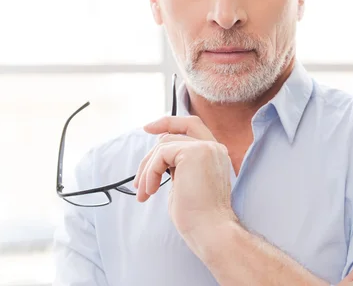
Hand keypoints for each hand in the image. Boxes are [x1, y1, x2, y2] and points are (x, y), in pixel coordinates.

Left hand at [133, 116, 235, 245]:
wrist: (210, 229)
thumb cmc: (198, 216)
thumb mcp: (185, 184)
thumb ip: (178, 166)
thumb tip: (159, 157)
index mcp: (215, 155)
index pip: (193, 127)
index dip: (171, 123)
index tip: (149, 128)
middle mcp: (214, 147)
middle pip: (180, 128)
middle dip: (155, 141)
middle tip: (138, 174)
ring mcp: (207, 148)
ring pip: (165, 143)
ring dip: (148, 168)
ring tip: (144, 191)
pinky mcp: (195, 152)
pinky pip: (162, 153)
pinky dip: (150, 172)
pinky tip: (150, 191)